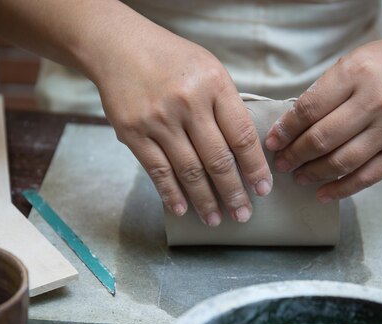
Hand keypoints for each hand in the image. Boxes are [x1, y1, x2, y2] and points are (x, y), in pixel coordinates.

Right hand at [94, 22, 271, 225]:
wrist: (118, 46)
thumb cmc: (170, 59)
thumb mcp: (208, 70)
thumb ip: (226, 106)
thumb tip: (244, 151)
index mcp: (215, 85)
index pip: (242, 136)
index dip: (255, 168)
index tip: (263, 190)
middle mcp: (189, 103)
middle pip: (218, 159)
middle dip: (234, 192)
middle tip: (243, 215)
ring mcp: (159, 119)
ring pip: (189, 171)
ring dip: (205, 200)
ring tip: (216, 219)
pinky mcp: (133, 132)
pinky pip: (157, 171)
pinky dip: (171, 193)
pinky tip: (182, 208)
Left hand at [265, 32, 381, 200]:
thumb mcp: (352, 63)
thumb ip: (325, 92)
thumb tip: (291, 127)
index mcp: (356, 74)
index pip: (309, 109)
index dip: (285, 129)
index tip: (272, 141)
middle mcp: (375, 102)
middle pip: (322, 138)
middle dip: (294, 155)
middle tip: (281, 163)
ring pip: (342, 161)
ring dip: (313, 173)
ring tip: (298, 176)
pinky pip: (367, 177)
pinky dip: (341, 189)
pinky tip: (322, 193)